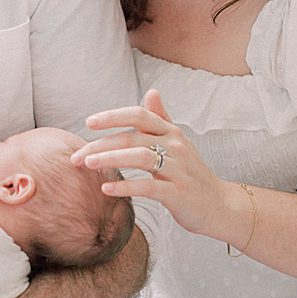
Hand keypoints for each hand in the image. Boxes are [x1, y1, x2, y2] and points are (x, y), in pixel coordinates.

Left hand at [72, 89, 235, 240]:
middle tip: (77, 157)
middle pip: (132, 138)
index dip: (113, 116)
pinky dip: (126, 187)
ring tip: (87, 166)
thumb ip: (161, 119)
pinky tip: (107, 190)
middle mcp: (176, 146)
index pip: (139, 115)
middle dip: (100, 145)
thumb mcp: (178, 143)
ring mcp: (178, 169)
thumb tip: (151, 92)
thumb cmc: (192, 173)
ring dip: (110, 160)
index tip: (89, 123)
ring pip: (139, 157)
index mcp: (172, 132)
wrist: (219, 205)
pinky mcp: (178, 193)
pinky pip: (148, 187)